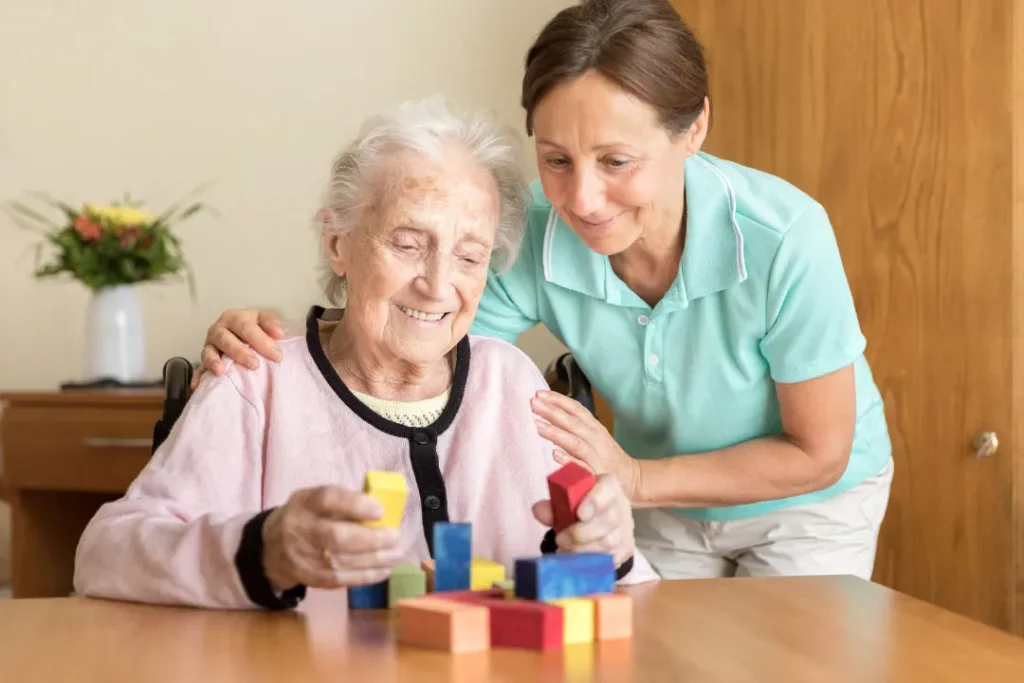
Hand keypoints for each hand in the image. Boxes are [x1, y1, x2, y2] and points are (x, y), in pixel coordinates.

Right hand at [193, 309, 286, 388]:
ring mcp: (210, 345)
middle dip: (239, 352)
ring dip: (214, 361)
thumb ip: (272, 324)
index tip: (276, 356)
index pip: (246, 327)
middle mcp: (219, 330)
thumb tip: (279, 333)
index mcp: (235, 318)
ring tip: (220, 371)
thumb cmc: (254, 328)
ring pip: (209, 352)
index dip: (261, 341)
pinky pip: (199, 368)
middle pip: (225, 338)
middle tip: (254, 364)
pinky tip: (197, 385)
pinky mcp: (205, 360)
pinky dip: (198, 376)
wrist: (242, 334)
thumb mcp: (264, 321)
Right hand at [261, 486, 402, 592]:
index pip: (327, 499)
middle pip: (335, 536)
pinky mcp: (309, 577)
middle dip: (370, 539)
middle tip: (394, 537)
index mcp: (305, 502)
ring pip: (340, 562)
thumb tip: (382, 510)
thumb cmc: (306, 517)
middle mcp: (301, 528)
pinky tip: (384, 571)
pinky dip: (365, 576)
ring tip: (396, 555)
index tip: (380, 510)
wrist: (271, 548)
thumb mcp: (315, 500)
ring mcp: (303, 556)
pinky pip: (339, 580)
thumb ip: (343, 502)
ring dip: (374, 560)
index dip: (355, 504)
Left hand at [531, 390, 640, 501]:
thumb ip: (577, 426)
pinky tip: (554, 454)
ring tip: (538, 426)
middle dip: (553, 412)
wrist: (633, 479)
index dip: (558, 400)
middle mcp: (596, 439)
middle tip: (533, 404)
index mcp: (595, 428)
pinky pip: (582, 468)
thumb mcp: (596, 436)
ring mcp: (597, 458)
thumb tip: (551, 412)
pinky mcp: (597, 476)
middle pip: (573, 423)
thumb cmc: (608, 457)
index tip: (539, 394)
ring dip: (557, 433)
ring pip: (576, 443)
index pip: (576, 409)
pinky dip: (569, 460)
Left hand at [532, 474, 634, 566]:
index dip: (596, 500)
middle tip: (561, 540)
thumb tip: (538, 510)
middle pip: (610, 518)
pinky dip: (591, 563)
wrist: (602, 523)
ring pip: (610, 542)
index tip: (579, 514)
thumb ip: (553, 505)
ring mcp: (625, 530)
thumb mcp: (567, 503)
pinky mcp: (625, 550)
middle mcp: (621, 507)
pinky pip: (611, 559)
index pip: (609, 487)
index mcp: (608, 487)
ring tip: (564, 551)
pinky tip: (576, 563)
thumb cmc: (581, 508)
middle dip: (582, 532)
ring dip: (583, 550)